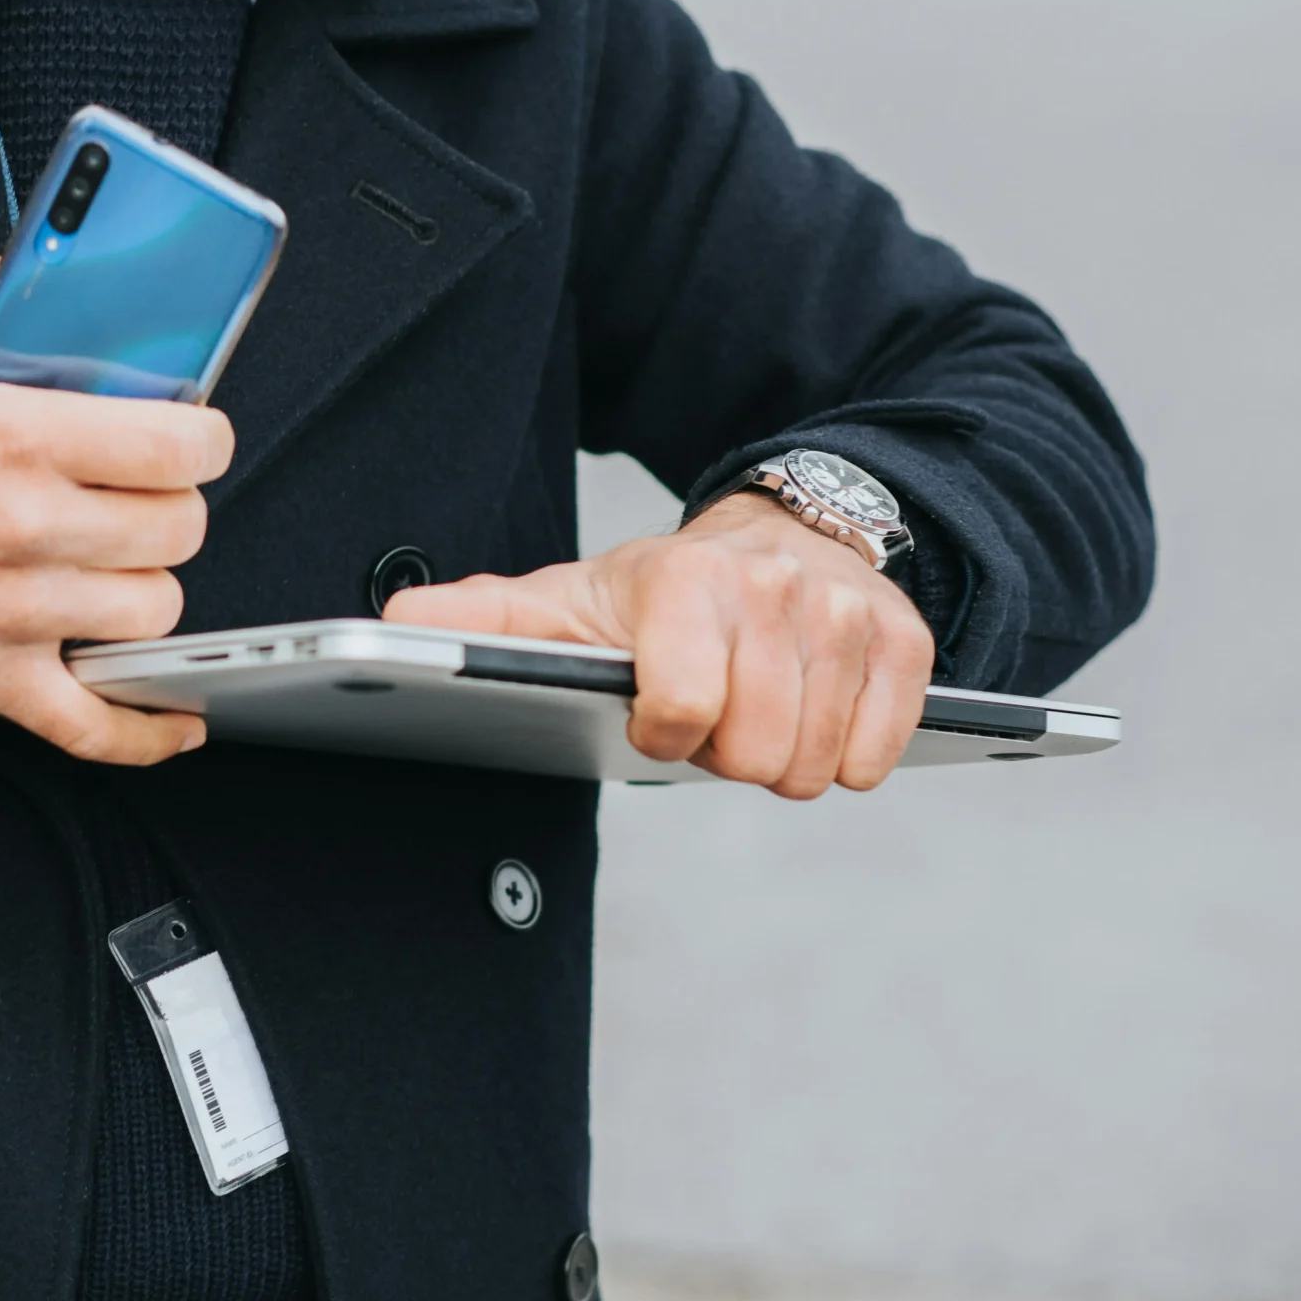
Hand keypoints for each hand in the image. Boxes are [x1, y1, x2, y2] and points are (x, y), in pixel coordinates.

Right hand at [0, 261, 232, 766]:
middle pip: (177, 528)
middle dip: (175, 506)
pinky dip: (144, 730)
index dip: (205, 437)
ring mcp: (16, 611)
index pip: (175, 444)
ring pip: (154, 612)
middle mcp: (28, 528)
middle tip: (149, 493)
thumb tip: (51, 263)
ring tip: (125, 562)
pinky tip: (176, 718)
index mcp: (16, 439)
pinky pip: (93, 724)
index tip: (196, 434)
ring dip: (150, 585)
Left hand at [380, 494, 934, 796]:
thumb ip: (483, 621)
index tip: (655, 709)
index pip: (681, 709)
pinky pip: (875, 754)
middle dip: (725, 751)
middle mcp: (773, 587)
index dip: (663, 731)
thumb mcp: (566, 603)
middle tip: (712, 708)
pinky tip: (812, 710)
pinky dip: (842, 751)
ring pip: (814, 764)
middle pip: (754, 754)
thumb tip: (394, 621)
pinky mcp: (907, 642)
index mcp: (683, 581)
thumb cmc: (657, 595)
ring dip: (780, 754)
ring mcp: (848, 614)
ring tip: (755, 705)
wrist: (776, 536)